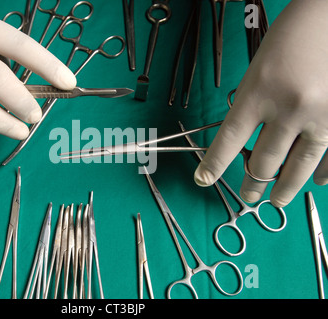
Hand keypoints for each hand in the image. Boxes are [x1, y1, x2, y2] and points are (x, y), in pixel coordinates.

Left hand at [194, 0, 327, 206]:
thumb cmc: (293, 36)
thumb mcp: (260, 68)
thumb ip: (253, 106)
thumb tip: (248, 141)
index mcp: (260, 92)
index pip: (228, 141)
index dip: (214, 165)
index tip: (204, 179)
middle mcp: (290, 109)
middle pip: (262, 162)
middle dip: (251, 184)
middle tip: (247, 194)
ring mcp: (322, 117)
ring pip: (297, 169)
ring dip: (283, 190)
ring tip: (275, 201)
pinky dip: (321, 174)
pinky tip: (315, 181)